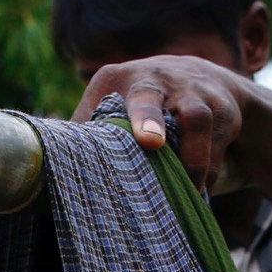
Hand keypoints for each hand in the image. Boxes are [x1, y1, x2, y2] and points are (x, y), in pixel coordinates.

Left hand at [75, 56, 250, 194]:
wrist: (208, 81)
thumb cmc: (143, 104)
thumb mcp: (114, 104)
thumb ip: (86, 129)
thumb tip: (48, 163)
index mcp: (120, 78)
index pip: (110, 94)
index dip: (113, 118)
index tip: (123, 143)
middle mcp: (156, 77)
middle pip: (151, 97)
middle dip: (148, 119)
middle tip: (150, 143)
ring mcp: (193, 90)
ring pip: (196, 120)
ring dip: (191, 158)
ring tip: (186, 193)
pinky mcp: (223, 108)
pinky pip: (216, 143)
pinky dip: (209, 170)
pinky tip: (199, 193)